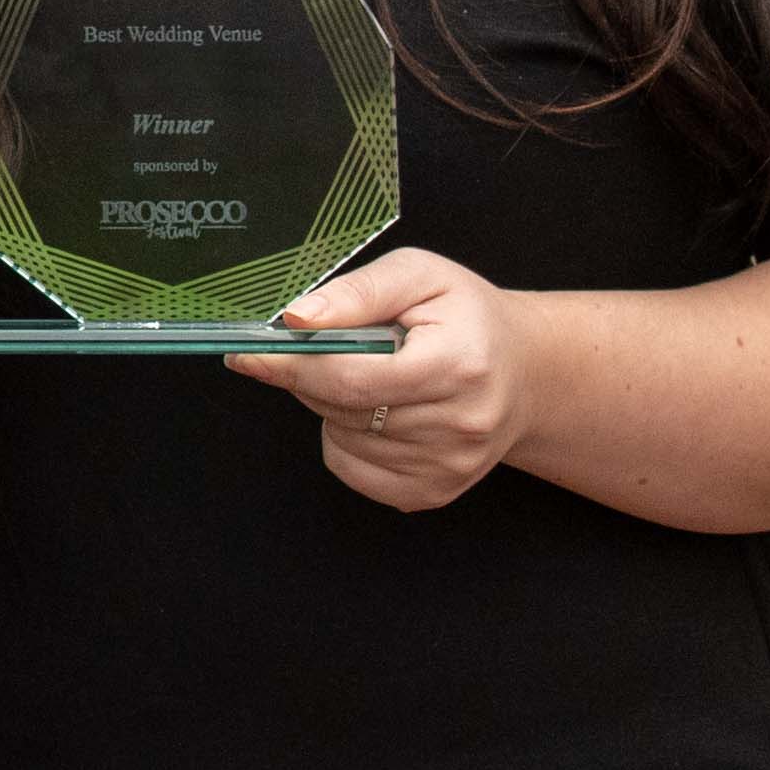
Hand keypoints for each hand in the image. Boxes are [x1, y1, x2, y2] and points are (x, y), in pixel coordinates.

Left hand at [226, 247, 524, 511]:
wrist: (523, 372)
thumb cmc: (465, 317)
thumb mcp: (419, 276)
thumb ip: (357, 292)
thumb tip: (297, 318)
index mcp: (459, 364)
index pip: (353, 378)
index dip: (292, 365)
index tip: (246, 354)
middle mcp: (461, 425)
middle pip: (342, 409)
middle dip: (311, 376)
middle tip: (324, 348)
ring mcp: (449, 467)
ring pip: (342, 438)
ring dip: (334, 405)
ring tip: (375, 376)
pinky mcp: (433, 493)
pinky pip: (352, 469)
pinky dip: (346, 439)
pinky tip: (380, 411)